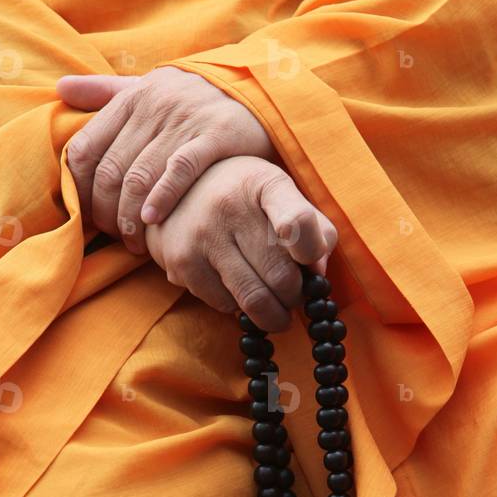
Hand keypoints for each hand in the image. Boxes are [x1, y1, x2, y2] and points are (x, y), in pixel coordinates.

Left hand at [58, 66, 276, 253]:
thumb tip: (61, 87)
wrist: (254, 89)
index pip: (85, 149)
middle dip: (106, 213)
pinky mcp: (215, 136)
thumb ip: (106, 91)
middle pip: (111, 171)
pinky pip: (180, 170)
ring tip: (136, 243)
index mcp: (130, 99)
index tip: (89, 217)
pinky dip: (163, 197)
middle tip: (115, 238)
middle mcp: (152, 108)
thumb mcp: (149, 86)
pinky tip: (154, 220)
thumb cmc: (194, 98)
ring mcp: (183, 121)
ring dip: (132, 217)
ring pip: (140, 176)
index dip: (80, 190)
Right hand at [144, 156, 337, 331]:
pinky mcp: (182, 262)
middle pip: (281, 276)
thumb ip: (315, 231)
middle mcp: (231, 205)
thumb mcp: (284, 197)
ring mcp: (203, 235)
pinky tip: (238, 289)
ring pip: (254, 300)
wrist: (179, 192)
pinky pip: (225, 305)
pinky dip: (238, 307)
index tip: (310, 264)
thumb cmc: (248, 200)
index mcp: (265, 183)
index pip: (298, 222)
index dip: (311, 251)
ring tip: (274, 306)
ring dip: (272, 313)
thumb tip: (317, 275)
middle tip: (294, 297)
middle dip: (295, 297)